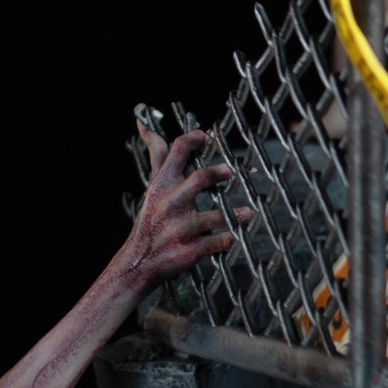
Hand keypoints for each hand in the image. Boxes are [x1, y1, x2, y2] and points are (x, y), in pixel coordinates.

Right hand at [124, 125, 252, 283]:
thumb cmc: (151, 218)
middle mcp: (172, 203)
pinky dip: (230, 238)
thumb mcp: (153, 185)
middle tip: (231, 170)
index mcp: (163, 184)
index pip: (176, 152)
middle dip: (217, 174)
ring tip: (249, 213)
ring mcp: (181, 228)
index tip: (206, 137)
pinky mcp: (191, 250)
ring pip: (214, 217)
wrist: (138, 263)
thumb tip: (145, 125)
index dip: (193, 140)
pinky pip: (217, 243)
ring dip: (234, 215)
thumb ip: (157, 155)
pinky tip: (239, 234)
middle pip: (199, 180)